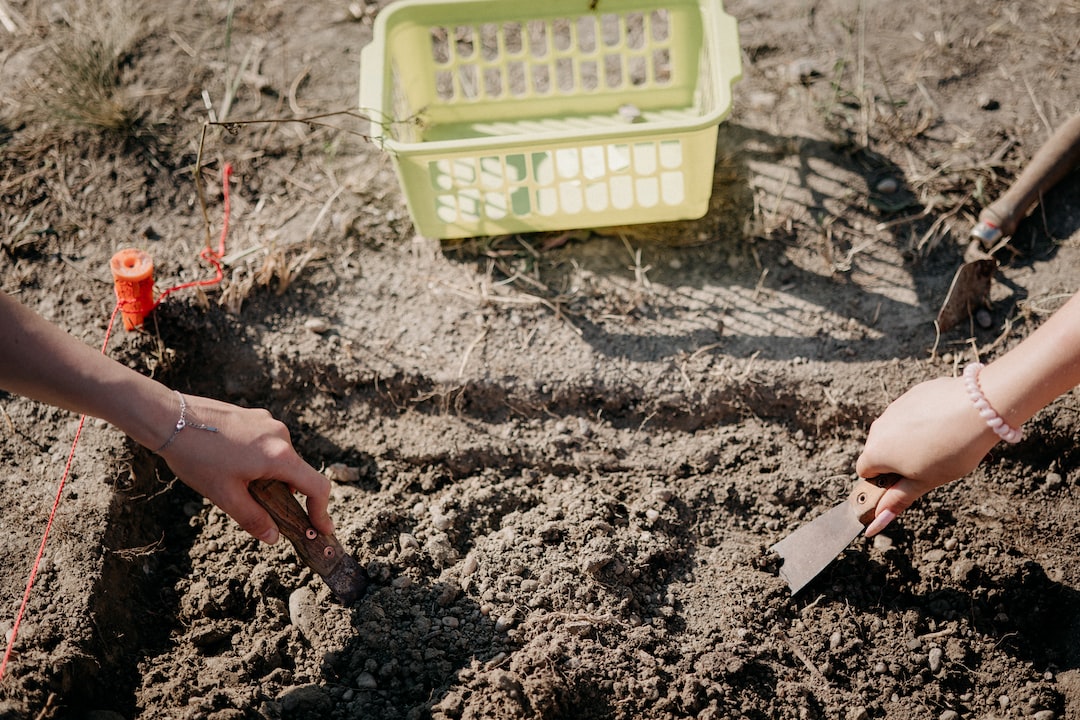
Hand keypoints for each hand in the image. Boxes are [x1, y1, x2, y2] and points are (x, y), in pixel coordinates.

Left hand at [155, 394, 332, 543]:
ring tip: (236, 483)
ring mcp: (268, 422)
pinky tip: (230, 463)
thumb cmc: (196, 457)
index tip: (321, 528)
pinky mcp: (254, 416)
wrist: (168, 418)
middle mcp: (280, 435)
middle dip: (286, 494)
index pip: (317, 486)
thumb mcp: (225, 495)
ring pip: (280, 457)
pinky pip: (267, 443)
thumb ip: (253, 518)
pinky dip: (260, 459)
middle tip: (265, 511)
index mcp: (279, 456)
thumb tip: (273, 538)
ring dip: (270, 476)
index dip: (322, 511)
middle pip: (297, 472)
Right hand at [855, 375, 998, 534]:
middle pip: (880, 449)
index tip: (907, 480)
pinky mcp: (912, 394)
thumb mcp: (925, 482)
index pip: (865, 471)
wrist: (978, 409)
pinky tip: (947, 424)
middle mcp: (878, 428)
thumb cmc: (952, 450)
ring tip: (942, 443)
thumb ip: (897, 500)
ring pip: (896, 430)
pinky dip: (924, 419)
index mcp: (876, 452)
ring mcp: (895, 408)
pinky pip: (911, 412)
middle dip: (897, 458)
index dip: (884, 479)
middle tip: (928, 464)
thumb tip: (875, 523)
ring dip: (910, 438)